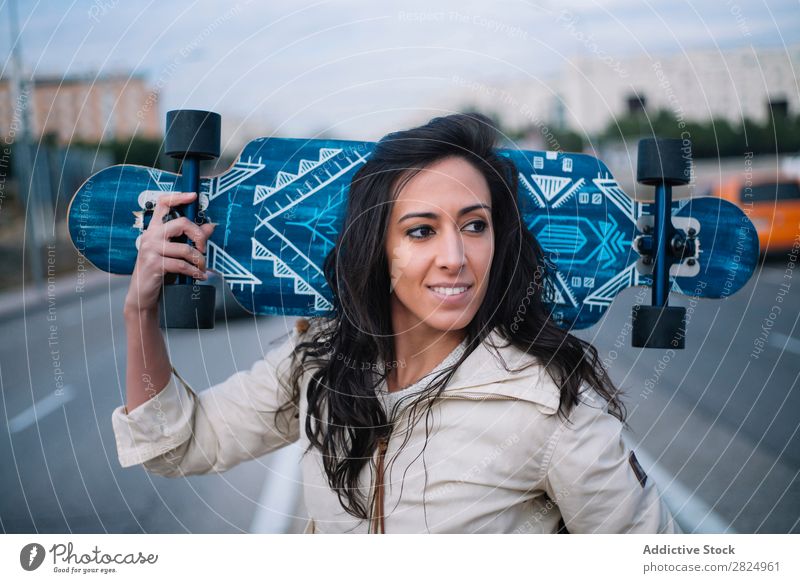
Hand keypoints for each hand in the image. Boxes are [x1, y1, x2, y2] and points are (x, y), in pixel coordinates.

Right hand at [124, 192, 215, 314]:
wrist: (143, 294)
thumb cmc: (159, 270)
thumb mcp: (174, 252)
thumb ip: (191, 238)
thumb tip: (211, 226)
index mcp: (154, 229)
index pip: (163, 204)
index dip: (178, 197)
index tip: (193, 196)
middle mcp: (151, 236)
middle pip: (181, 223)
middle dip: (199, 236)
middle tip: (203, 248)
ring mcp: (151, 250)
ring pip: (185, 248)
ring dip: (199, 260)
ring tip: (201, 267)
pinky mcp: (154, 264)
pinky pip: (182, 265)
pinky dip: (195, 272)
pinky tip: (199, 276)